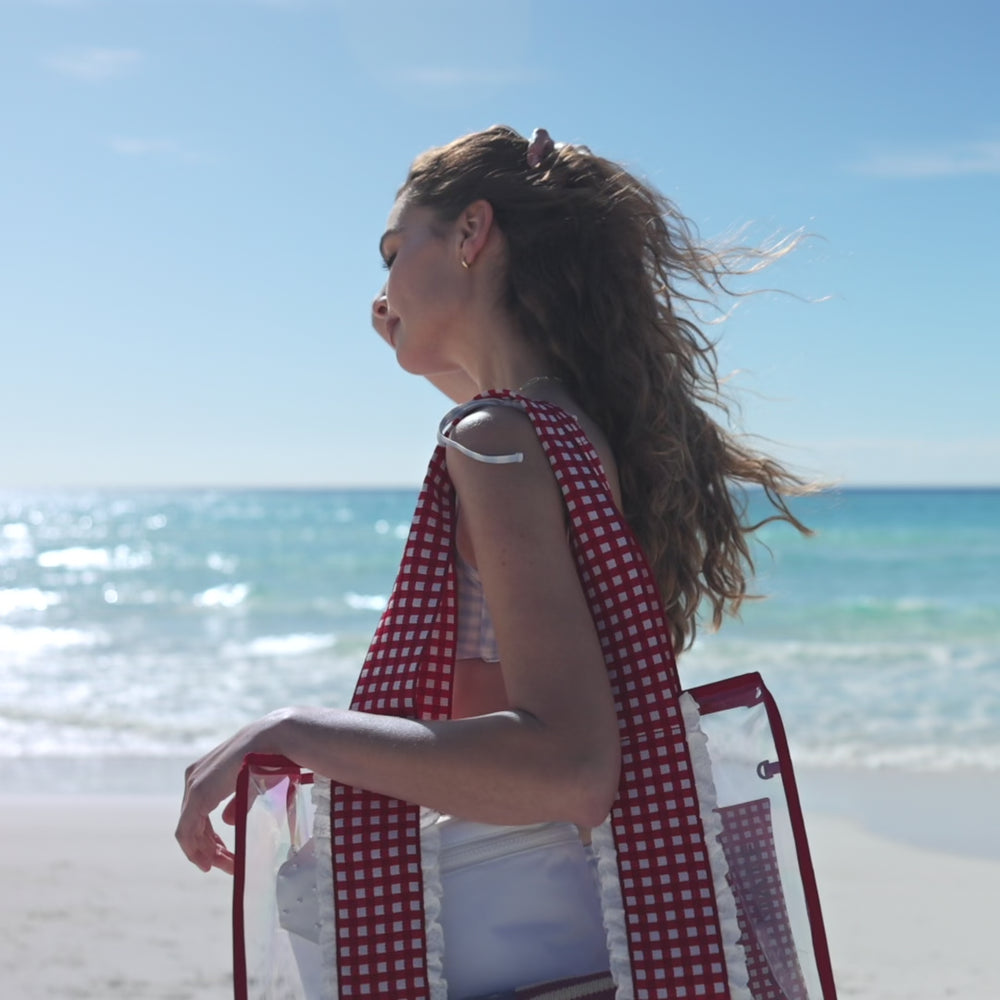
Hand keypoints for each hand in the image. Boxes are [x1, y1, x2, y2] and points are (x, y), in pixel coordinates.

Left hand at [175, 713, 281, 873]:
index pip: (198, 815)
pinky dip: (195, 849)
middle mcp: (194, 778)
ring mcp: (194, 786)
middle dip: (209, 849)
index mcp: (206, 774)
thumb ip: (237, 802)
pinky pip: (187, 830)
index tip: (223, 858)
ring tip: (224, 867)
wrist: (275, 739)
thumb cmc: (270, 757)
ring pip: (189, 831)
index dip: (208, 839)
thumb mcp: (250, 784)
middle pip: (193, 824)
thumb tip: (227, 821)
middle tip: (227, 866)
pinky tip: (209, 862)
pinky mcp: (198, 794)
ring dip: (204, 853)